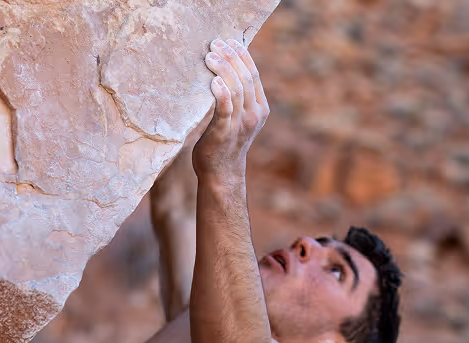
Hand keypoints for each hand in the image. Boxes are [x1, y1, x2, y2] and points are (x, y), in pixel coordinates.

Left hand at [192, 39, 269, 182]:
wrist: (221, 174)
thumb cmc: (224, 144)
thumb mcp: (236, 118)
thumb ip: (235, 99)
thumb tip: (221, 72)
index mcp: (260, 108)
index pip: (253, 74)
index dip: (242, 55)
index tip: (228, 41)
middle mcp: (254, 114)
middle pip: (245, 77)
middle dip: (230, 57)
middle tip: (215, 44)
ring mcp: (240, 124)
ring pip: (236, 89)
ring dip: (222, 69)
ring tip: (209, 57)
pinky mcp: (224, 132)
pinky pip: (225, 108)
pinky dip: (220, 92)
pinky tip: (213, 81)